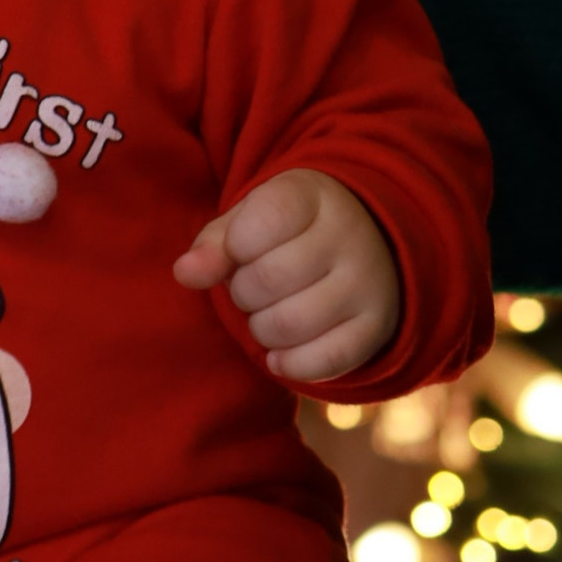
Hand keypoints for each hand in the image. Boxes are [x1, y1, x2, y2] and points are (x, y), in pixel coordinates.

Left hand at [173, 167, 399, 383]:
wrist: (368, 246)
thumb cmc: (290, 234)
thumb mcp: (250, 221)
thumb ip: (214, 244)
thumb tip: (185, 273)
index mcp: (314, 197)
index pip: (261, 222)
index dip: (235, 246)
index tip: (243, 247)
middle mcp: (349, 237)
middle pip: (265, 280)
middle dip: (242, 292)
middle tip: (253, 288)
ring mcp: (368, 283)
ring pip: (288, 325)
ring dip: (260, 329)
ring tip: (268, 315)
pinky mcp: (376, 327)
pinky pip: (322, 361)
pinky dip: (288, 364)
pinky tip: (280, 352)